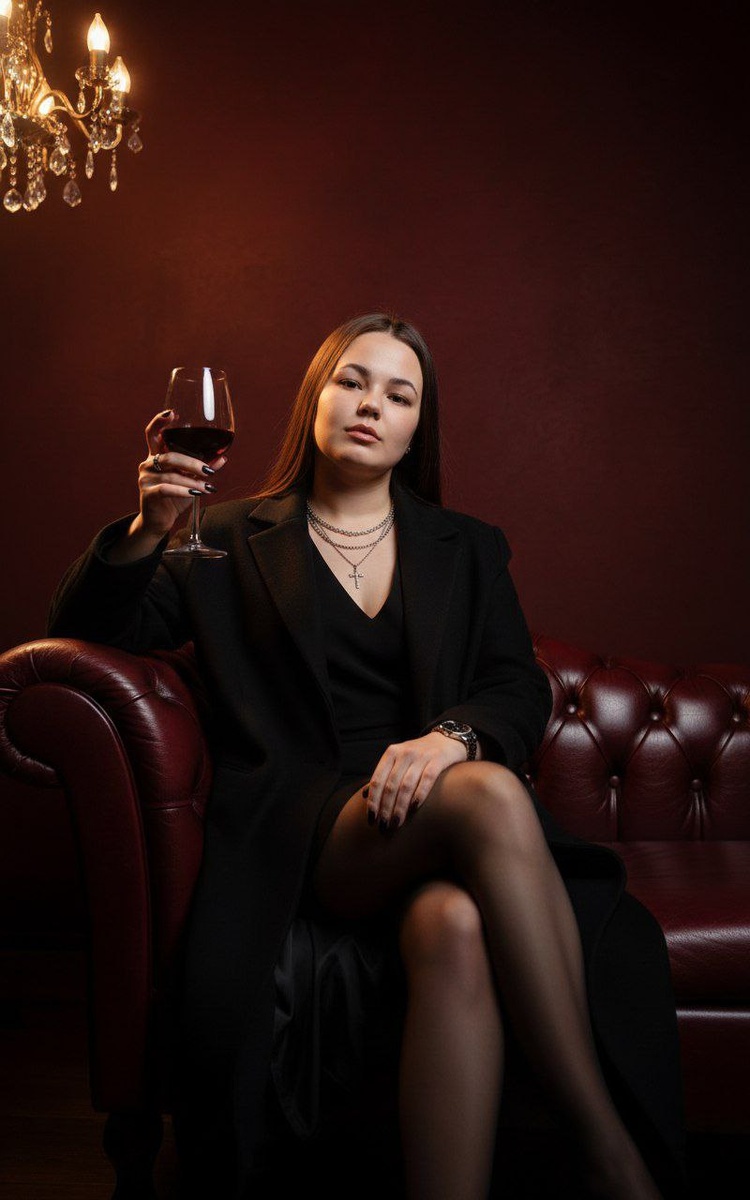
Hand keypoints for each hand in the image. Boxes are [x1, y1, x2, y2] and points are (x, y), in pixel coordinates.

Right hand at [135, 409, 227, 540]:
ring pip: (171, 474)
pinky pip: (166, 488)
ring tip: (208, 487)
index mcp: (156, 456)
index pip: (152, 433)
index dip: (159, 421)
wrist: (158, 521)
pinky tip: (196, 493)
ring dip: (192, 480)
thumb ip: (203, 468)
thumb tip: (223, 458)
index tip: (172, 413)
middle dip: (192, 462)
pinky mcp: (147, 494)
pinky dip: (184, 490)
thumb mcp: (190, 481)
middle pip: (169, 455)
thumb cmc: (174, 497)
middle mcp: (148, 464)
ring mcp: (145, 478)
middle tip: (209, 470)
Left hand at [365, 731, 466, 830]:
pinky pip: (427, 779)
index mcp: (391, 753)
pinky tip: (415, 808)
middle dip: (385, 808)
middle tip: (384, 826)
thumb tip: (364, 794)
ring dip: (400, 806)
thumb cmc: (418, 755)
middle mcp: (404, 753)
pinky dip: (419, 794)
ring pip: (406, 785)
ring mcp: (421, 756)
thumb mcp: (399, 760)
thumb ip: (384, 775)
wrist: (446, 739)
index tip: (370, 819)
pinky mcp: (438, 760)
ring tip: (397, 823)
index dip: (373, 801)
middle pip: (390, 785)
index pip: (377, 780)